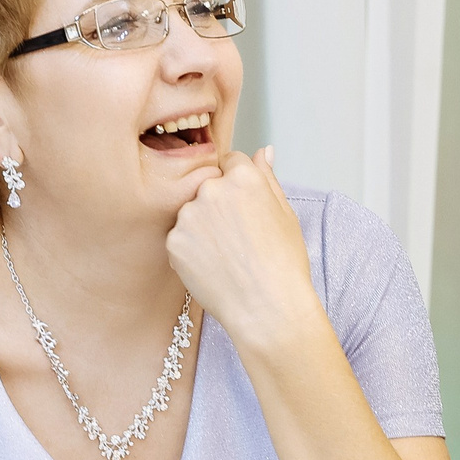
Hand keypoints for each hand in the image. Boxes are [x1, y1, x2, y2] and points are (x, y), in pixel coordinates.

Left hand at [164, 147, 322, 349]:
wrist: (267, 308)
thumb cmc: (284, 264)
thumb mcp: (286, 214)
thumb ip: (268, 177)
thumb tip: (263, 151)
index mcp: (243, 178)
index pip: (230, 162)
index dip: (238, 186)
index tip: (244, 208)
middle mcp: (212, 190)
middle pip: (207, 187)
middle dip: (218, 205)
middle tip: (238, 238)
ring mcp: (189, 216)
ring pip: (191, 212)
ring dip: (202, 227)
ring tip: (226, 255)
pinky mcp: (173, 242)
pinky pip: (179, 238)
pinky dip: (191, 250)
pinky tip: (213, 267)